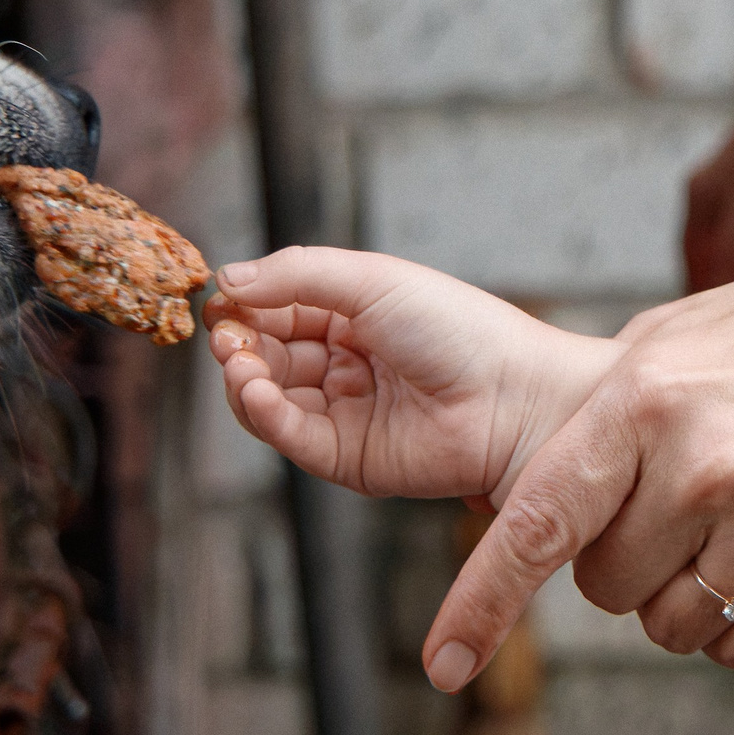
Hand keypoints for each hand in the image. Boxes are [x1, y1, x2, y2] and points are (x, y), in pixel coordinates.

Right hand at [207, 247, 619, 507]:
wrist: (515, 398)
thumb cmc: (460, 330)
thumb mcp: (372, 280)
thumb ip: (297, 275)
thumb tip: (227, 277)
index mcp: (355, 316)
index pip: (278, 310)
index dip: (245, 306)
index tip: (218, 301)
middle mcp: (346, 364)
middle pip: (264, 356)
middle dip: (237, 345)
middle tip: (226, 338)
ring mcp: (346, 413)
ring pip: (266, 400)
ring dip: (243, 381)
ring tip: (241, 364)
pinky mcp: (348, 459)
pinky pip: (290, 438)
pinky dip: (264, 414)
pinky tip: (258, 392)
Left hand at [422, 221, 733, 688]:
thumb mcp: (685, 336)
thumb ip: (609, 409)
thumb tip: (530, 483)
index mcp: (644, 400)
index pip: (536, 524)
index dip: (481, 601)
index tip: (442, 661)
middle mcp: (703, 466)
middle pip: (608, 588)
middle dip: (629, 570)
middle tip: (682, 519)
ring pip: (678, 627)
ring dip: (693, 604)